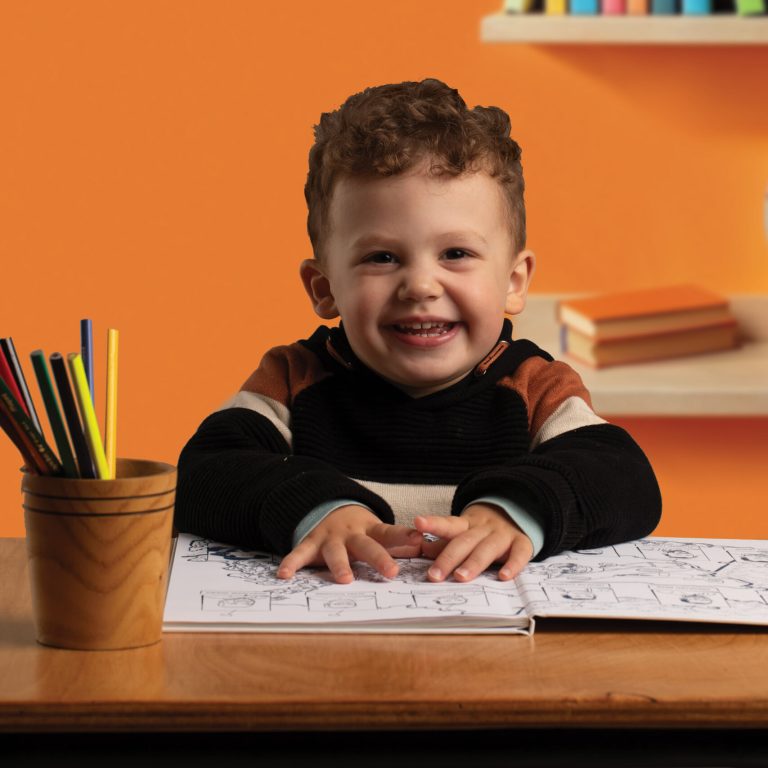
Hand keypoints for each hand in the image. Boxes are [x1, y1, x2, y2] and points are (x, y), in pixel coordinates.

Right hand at [277, 505, 422, 583]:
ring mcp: (330, 538)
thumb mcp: (379, 531)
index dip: (405, 537)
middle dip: (379, 559)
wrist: (328, 507)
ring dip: (339, 565)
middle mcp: (352, 534)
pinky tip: (284, 575)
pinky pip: (300, 553)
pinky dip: (291, 563)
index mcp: (372, 531)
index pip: (391, 534)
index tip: (420, 540)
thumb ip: (400, 541)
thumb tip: (429, 547)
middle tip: (392, 573)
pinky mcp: (310, 543)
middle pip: (367, 546)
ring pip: (335, 553)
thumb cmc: (361, 529)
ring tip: (345, 580)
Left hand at [414, 503, 532, 582]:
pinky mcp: (522, 542)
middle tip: (434, 576)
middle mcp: (484, 528)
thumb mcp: (463, 532)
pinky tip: (503, 577)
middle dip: (448, 558)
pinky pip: (519, 553)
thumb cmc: (482, 530)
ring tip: (460, 577)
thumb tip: (421, 551)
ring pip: (487, 548)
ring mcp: (504, 535)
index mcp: (466, 524)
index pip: (448, 523)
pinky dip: (513, 564)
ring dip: (474, 563)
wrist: (517, 513)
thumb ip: (444, 543)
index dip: (433, 523)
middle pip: (464, 541)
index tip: (418, 523)